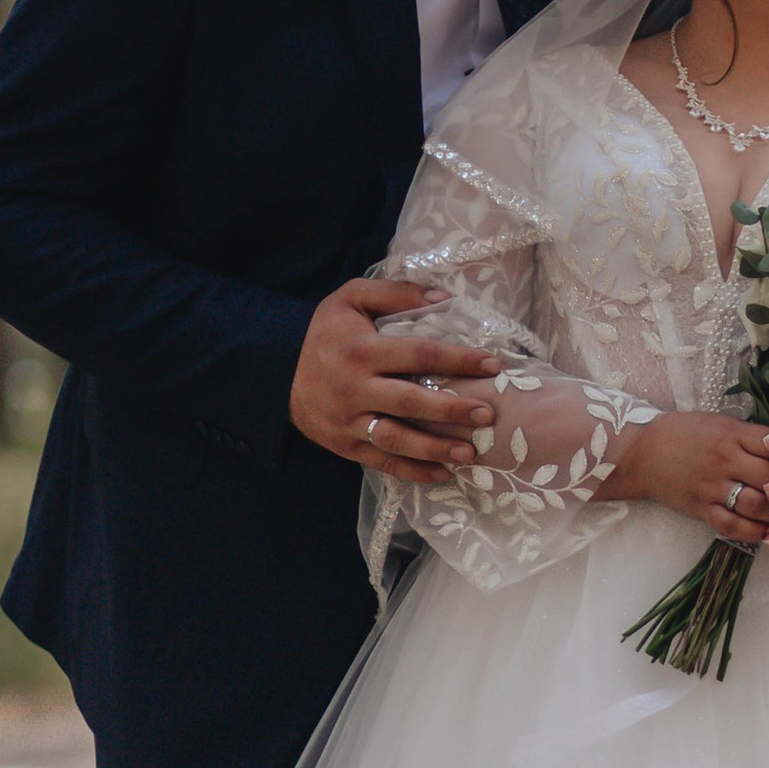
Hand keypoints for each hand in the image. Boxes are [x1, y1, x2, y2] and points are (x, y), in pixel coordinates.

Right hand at [290, 279, 502, 483]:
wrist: (275, 370)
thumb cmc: (325, 332)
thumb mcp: (351, 298)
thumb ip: (396, 293)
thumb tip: (443, 298)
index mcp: (362, 350)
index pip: (420, 354)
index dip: (459, 359)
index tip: (493, 364)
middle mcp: (356, 388)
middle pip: (411, 402)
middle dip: (452, 409)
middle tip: (487, 414)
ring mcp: (349, 421)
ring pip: (398, 439)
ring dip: (436, 448)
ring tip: (470, 453)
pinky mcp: (345, 445)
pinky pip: (382, 462)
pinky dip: (413, 471)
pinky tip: (442, 473)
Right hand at [611, 411, 768, 550]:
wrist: (641, 452)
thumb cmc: (685, 433)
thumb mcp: (720, 423)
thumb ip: (752, 435)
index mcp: (732, 434)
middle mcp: (725, 459)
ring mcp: (712, 486)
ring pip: (757, 504)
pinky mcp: (701, 508)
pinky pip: (733, 525)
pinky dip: (754, 532)